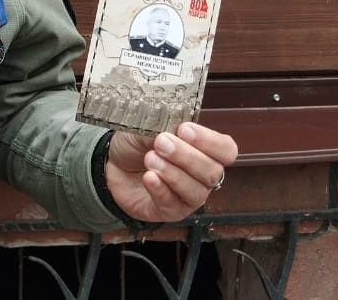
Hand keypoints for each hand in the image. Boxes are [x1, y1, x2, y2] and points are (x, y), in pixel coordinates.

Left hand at [105, 122, 237, 223]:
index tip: (185, 130)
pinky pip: (173, 204)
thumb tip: (173, 127)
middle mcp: (202, 177)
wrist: (111, 165)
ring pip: (195, 191)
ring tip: (150, 159)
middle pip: (211, 172)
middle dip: (186, 156)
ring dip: (172, 173)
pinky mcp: (170, 212)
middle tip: (161, 143)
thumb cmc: (136, 145)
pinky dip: (161, 189)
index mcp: (204, 151)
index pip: (226, 150)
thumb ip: (163, 126)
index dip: (210, 141)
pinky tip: (148, 177)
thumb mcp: (147, 127)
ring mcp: (188, 197)